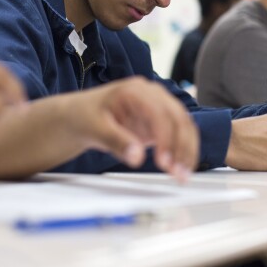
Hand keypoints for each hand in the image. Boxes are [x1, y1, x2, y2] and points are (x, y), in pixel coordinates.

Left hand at [69, 77, 198, 181]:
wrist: (79, 116)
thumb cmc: (84, 116)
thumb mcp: (95, 128)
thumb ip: (116, 142)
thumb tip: (137, 157)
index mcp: (135, 90)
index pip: (159, 112)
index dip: (165, 138)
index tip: (164, 161)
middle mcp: (153, 95)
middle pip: (178, 118)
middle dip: (182, 147)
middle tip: (178, 173)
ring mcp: (159, 107)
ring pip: (184, 126)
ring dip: (187, 151)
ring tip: (183, 175)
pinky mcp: (161, 121)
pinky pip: (180, 134)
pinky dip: (183, 150)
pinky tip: (182, 167)